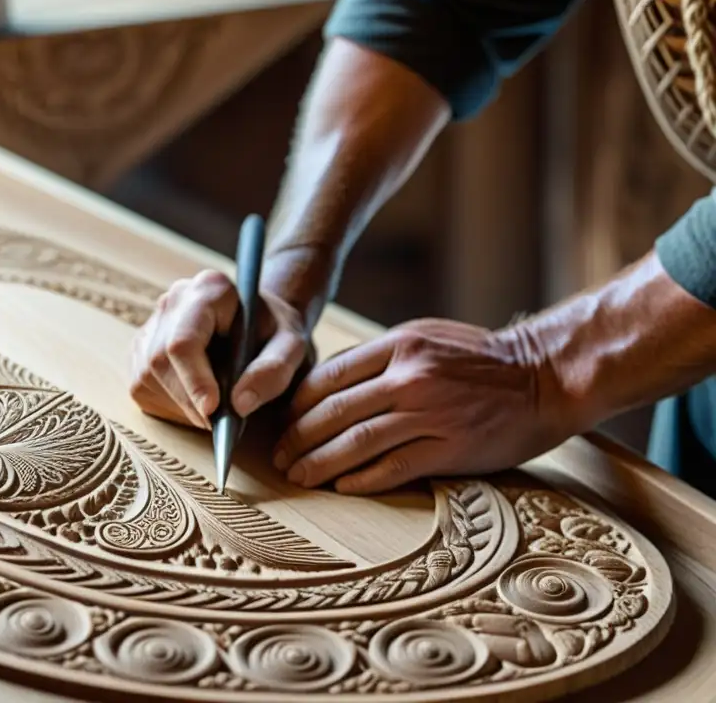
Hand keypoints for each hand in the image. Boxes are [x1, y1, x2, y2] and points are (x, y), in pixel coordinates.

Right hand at [129, 269, 309, 428]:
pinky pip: (141, 386)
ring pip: (147, 376)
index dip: (194, 379)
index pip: (184, 340)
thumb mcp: (293, 347)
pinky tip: (195, 402)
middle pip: (160, 361)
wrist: (259, 324)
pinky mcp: (140, 349)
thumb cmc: (275, 333)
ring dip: (179, 406)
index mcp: (208, 290)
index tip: (213, 411)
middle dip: (188, 400)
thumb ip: (274, 370)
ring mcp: (151, 324)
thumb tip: (240, 404)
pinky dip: (169, 405)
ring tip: (212, 410)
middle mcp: (174, 301)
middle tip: (218, 423)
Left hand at [273, 318, 570, 493]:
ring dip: (320, 463)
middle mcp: (410, 377)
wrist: (544, 377)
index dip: (298, 404)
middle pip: (334, 411)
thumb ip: (379, 358)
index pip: (330, 376)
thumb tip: (328, 385)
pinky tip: (341, 486)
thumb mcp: (426, 337)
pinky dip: (362, 479)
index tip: (283, 422)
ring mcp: (430, 413)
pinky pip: (393, 467)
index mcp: (400, 345)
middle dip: (299, 438)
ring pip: (357, 442)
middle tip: (280, 457)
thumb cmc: (480, 359)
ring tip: (299, 476)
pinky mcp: (451, 448)